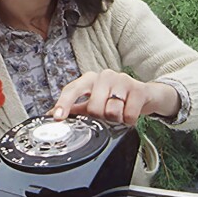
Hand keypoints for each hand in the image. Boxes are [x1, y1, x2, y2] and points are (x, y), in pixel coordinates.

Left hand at [50, 69, 179, 125]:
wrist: (146, 95)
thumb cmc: (116, 98)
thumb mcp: (95, 102)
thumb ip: (75, 108)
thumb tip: (51, 115)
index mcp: (90, 79)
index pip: (72, 89)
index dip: (64, 104)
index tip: (58, 117)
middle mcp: (105, 76)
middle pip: (94, 108)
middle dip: (101, 118)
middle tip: (108, 115)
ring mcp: (122, 80)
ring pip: (112, 112)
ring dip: (117, 119)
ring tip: (120, 113)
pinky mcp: (139, 89)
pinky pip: (128, 114)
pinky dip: (129, 120)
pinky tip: (131, 113)